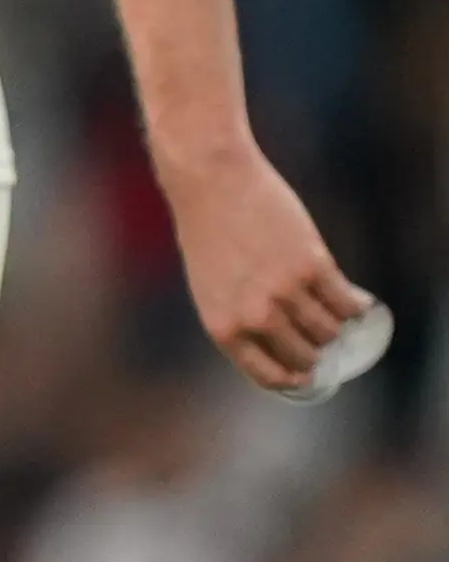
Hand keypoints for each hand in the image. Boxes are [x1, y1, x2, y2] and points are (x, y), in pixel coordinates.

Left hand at [159, 139, 375, 393]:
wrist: (210, 182)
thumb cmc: (206, 230)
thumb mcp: (210, 284)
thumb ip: (238, 315)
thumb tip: (277, 342)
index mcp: (224, 328)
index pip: (269, 375)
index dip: (293, 379)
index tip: (306, 376)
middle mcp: (257, 318)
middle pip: (306, 356)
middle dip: (316, 351)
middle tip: (321, 340)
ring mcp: (287, 293)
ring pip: (330, 331)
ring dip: (336, 327)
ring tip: (333, 315)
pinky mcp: (314, 267)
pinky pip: (347, 303)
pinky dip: (355, 306)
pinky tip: (355, 302)